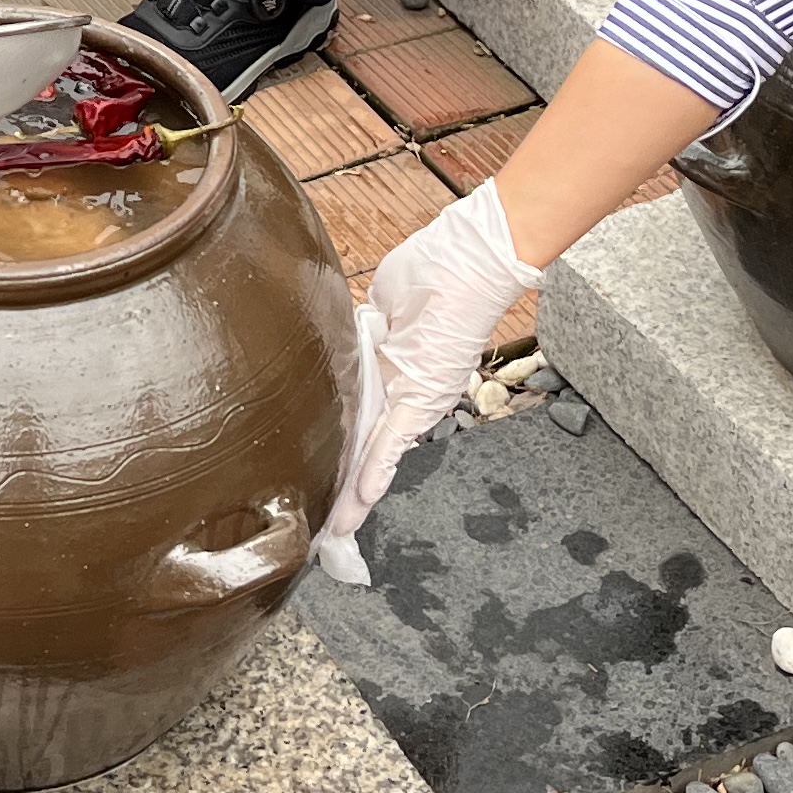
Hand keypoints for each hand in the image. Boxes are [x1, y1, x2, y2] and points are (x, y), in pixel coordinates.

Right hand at [321, 180, 542, 566]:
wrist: (467, 263)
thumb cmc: (432, 272)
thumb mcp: (384, 305)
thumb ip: (365, 329)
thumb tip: (351, 334)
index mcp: (390, 372)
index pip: (360, 420)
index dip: (342, 452)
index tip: (325, 480)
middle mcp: (400, 392)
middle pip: (363, 447)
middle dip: (344, 488)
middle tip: (327, 527)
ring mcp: (409, 399)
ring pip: (374, 454)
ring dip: (354, 495)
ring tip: (336, 529)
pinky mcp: (419, 398)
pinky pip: (390, 443)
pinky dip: (373, 472)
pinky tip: (355, 504)